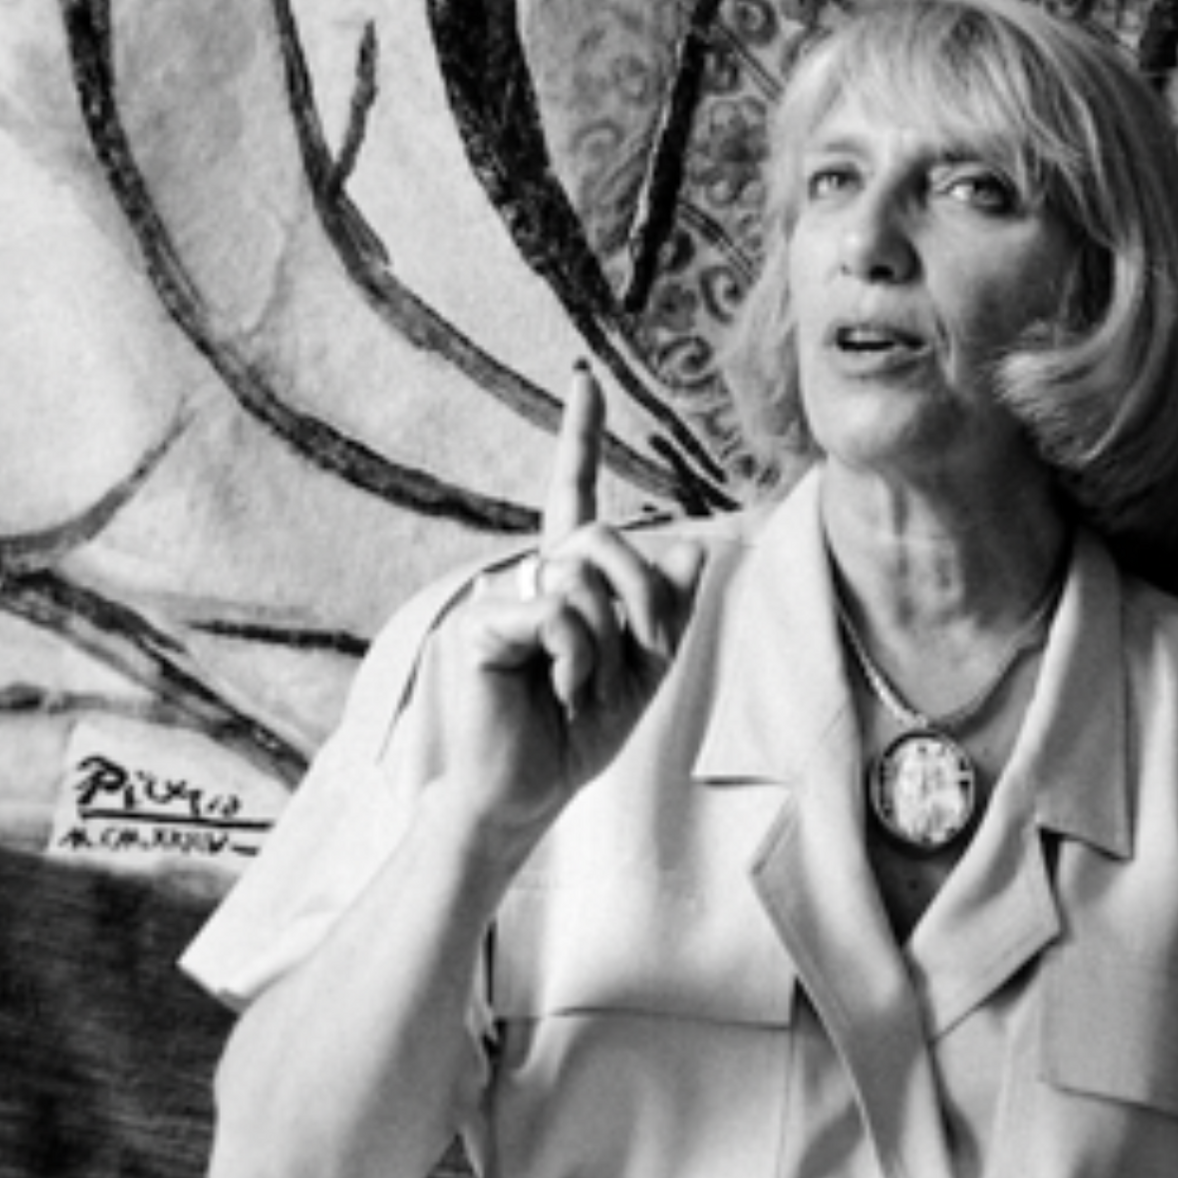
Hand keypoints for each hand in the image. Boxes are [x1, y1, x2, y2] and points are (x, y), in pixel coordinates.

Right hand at [424, 364, 704, 844]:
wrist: (524, 797)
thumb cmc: (573, 738)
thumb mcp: (642, 673)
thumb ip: (666, 612)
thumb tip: (694, 550)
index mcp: (567, 582)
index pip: (577, 498)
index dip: (578, 437)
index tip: (582, 380)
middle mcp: (531, 577)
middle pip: (605, 540)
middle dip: (641, 601)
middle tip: (635, 658)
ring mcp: (503, 598)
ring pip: (586, 581)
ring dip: (607, 647)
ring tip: (580, 690)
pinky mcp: (483, 626)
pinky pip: (558, 615)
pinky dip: (577, 661)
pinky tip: (558, 693)